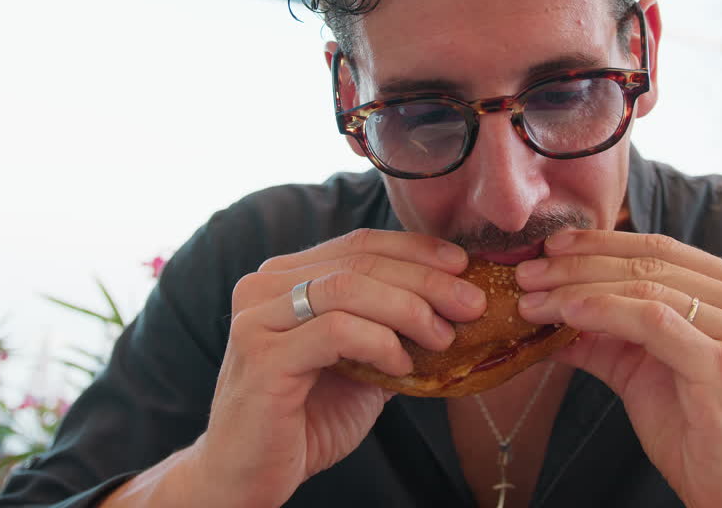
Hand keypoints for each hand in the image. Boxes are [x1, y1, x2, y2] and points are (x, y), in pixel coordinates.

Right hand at [192, 229, 485, 507]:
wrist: (249, 477)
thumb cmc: (306, 419)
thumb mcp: (359, 364)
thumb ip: (389, 329)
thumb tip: (454, 303)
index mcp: (286, 277)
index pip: (360, 244)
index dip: (416, 249)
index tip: (463, 265)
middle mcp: (264, 287)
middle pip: (359, 261)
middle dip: (426, 280)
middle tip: (472, 304)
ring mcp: (258, 318)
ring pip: (348, 287)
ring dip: (408, 308)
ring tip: (442, 337)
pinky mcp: (263, 356)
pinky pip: (336, 331)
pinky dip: (379, 342)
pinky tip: (402, 366)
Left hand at [515, 230, 721, 507]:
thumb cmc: (702, 435)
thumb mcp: (648, 370)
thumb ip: (607, 333)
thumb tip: (546, 306)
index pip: (663, 249)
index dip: (602, 243)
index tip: (552, 245)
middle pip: (650, 262)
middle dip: (579, 263)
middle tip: (528, 271)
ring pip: (645, 286)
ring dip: (577, 287)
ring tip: (533, 297)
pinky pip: (650, 320)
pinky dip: (601, 310)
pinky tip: (565, 312)